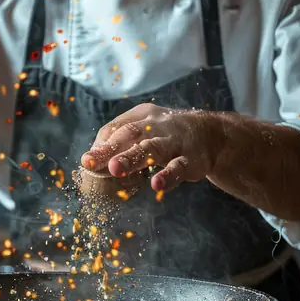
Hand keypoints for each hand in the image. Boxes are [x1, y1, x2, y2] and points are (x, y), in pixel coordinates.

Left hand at [81, 104, 222, 193]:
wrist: (213, 134)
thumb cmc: (168, 135)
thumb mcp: (146, 131)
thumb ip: (121, 143)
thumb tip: (93, 162)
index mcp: (142, 116)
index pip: (116, 128)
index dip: (101, 145)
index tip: (87, 162)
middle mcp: (157, 125)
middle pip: (130, 134)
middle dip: (109, 149)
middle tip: (89, 163)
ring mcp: (175, 141)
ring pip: (152, 148)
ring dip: (133, 158)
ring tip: (115, 169)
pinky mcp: (192, 158)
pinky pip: (178, 167)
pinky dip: (168, 175)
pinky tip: (156, 184)